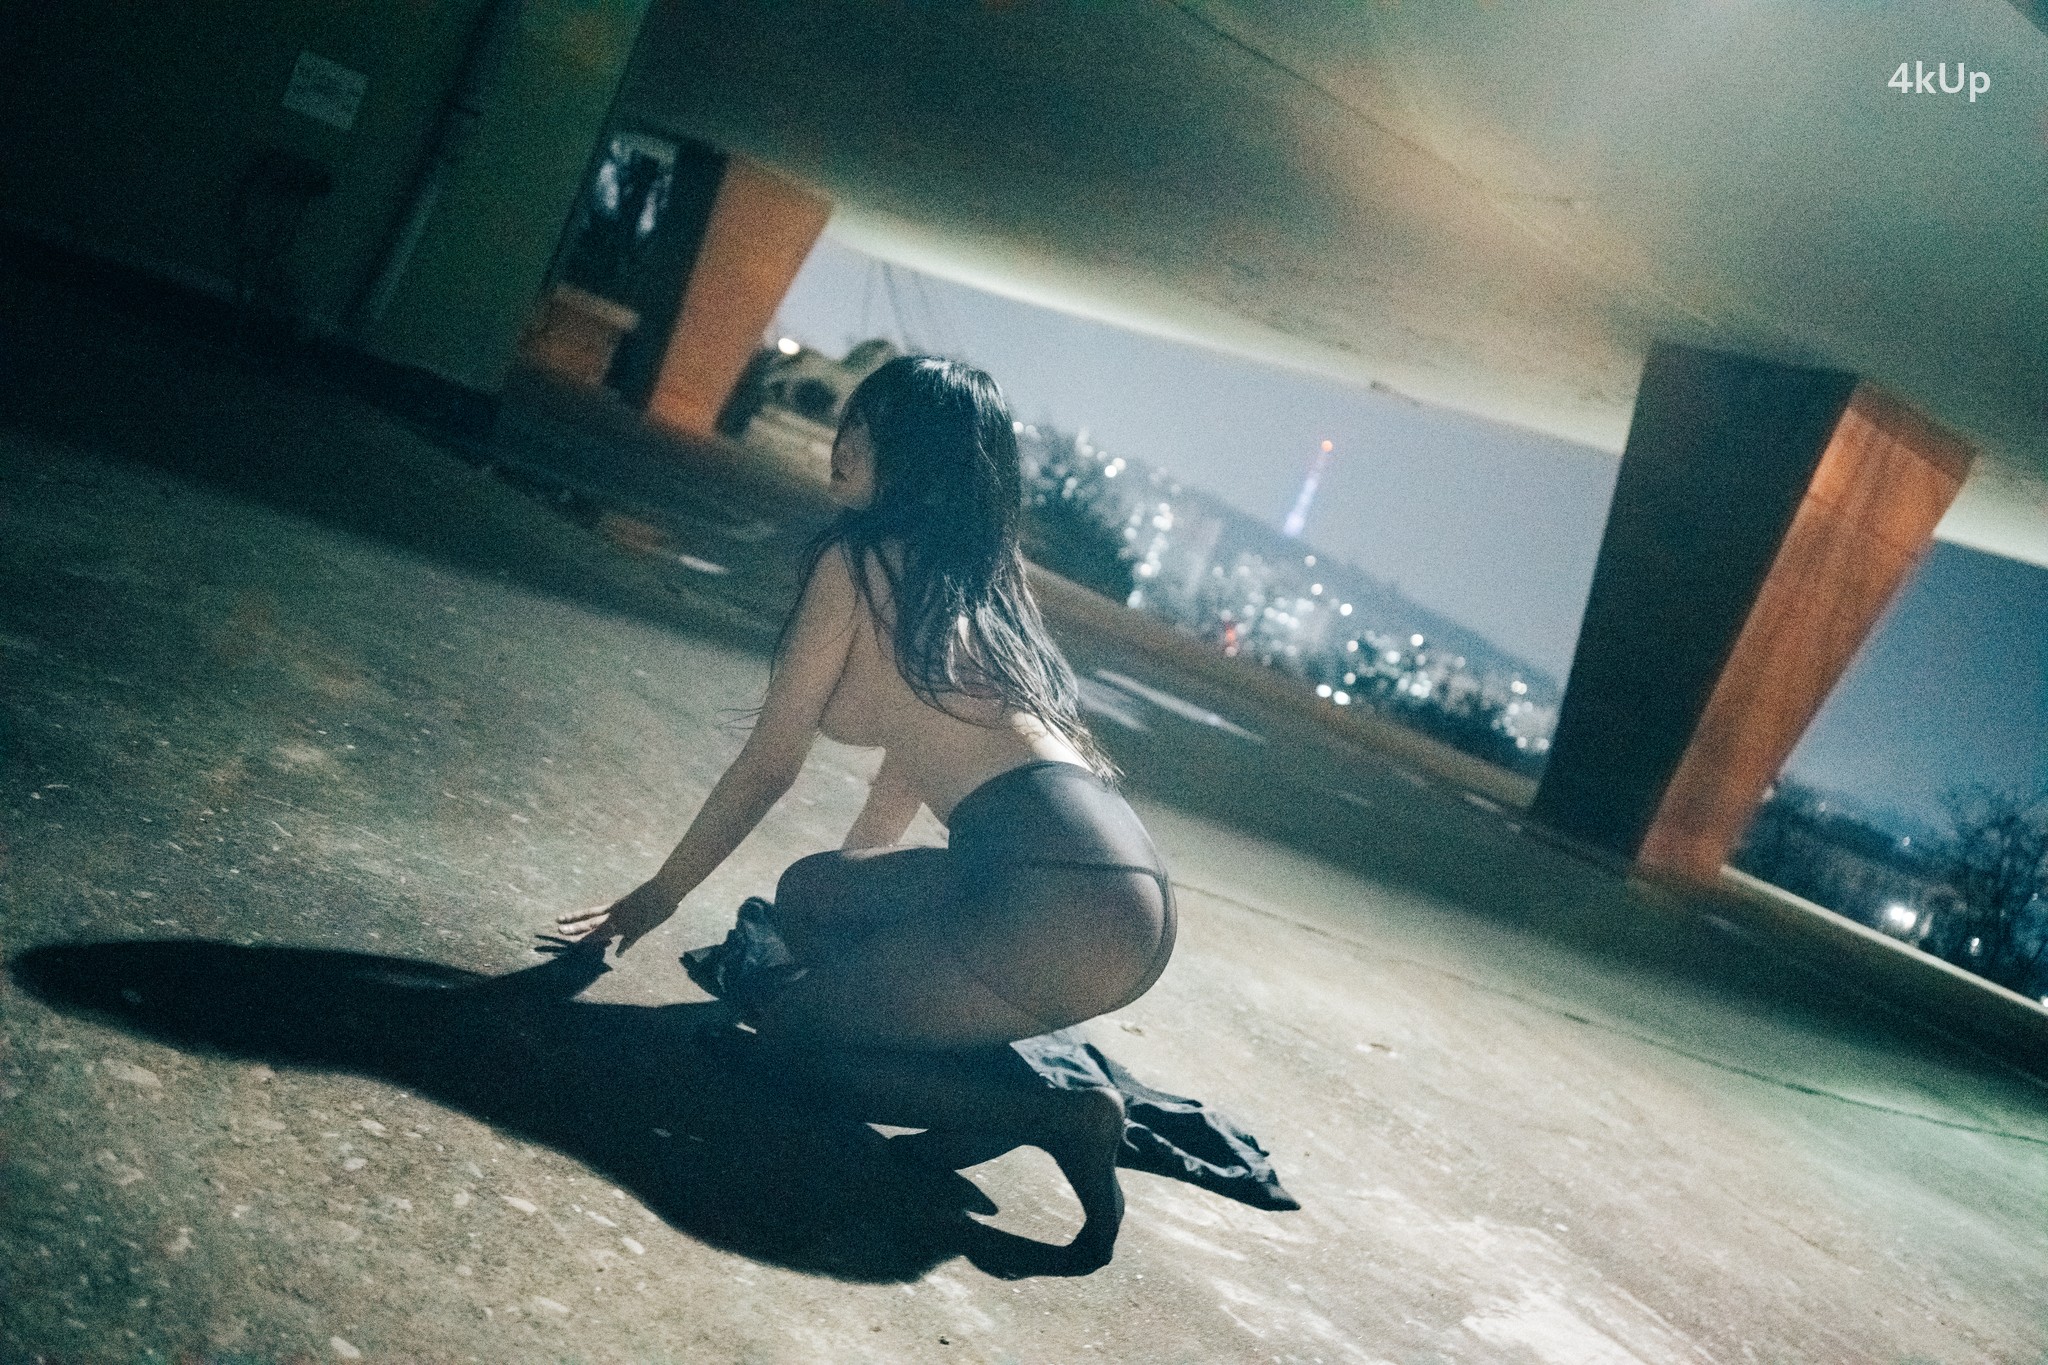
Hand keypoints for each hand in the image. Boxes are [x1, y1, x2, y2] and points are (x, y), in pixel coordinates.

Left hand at [541, 881, 677, 956]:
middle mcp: (616, 914)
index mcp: (615, 906)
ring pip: (603, 930)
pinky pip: (631, 938)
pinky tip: (618, 955)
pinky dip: (625, 946)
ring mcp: (626, 921)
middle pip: (591, 922)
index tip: (559, 918)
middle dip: (574, 927)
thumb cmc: (653, 892)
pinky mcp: (640, 926)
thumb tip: (621, 913)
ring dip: (588, 937)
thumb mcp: (635, 901)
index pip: (590, 912)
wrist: (665, 888)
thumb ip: (627, 909)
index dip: (575, 916)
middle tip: (558, 930)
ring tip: (573, 943)